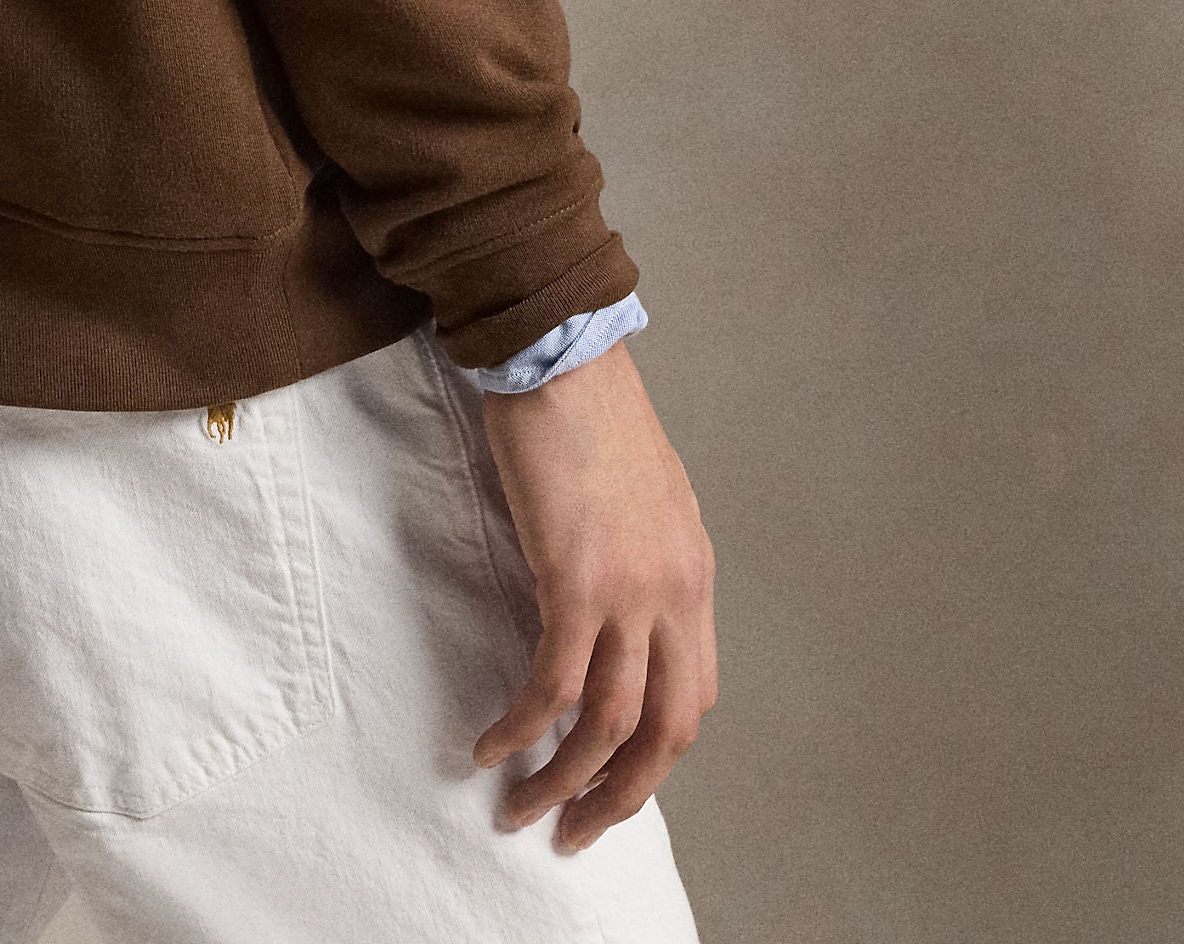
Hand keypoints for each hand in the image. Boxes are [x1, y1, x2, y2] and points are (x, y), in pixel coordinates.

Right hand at [469, 337, 715, 852]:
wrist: (558, 350)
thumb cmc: (585, 408)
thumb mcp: (636, 497)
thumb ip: (634, 560)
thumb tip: (602, 614)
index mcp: (693, 573)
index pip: (693, 694)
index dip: (655, 753)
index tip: (613, 781)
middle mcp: (675, 591)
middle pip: (666, 730)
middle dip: (621, 796)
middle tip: (575, 832)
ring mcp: (630, 588)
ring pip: (610, 722)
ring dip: (564, 778)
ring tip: (520, 806)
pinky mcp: (575, 578)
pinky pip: (554, 683)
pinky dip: (523, 725)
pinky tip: (490, 742)